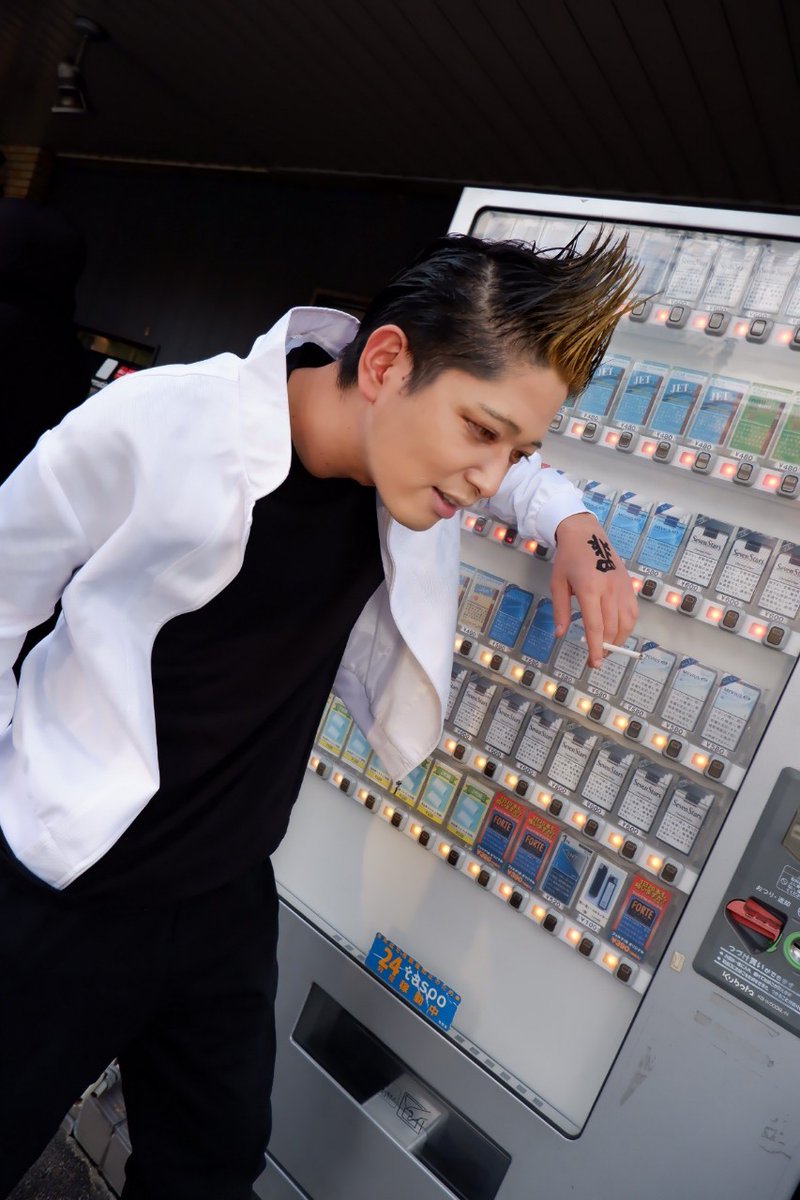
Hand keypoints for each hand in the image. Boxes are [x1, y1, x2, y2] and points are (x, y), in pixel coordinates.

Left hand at [550, 512, 638, 667]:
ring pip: (627, 623)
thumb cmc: (568, 559)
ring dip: (618, 640)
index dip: (596, 648)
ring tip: (607, 647)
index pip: (595, 626)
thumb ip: (560, 611)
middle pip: (612, 628)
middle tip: (596, 659)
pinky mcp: (629, 585)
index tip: (595, 663)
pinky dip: (627, 626)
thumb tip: (560, 634)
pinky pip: (633, 612)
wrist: (586, 534)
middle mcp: (609, 589)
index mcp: (589, 589)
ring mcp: (622, 587)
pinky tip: (617, 632)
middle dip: (605, 648)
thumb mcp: (557, 584)